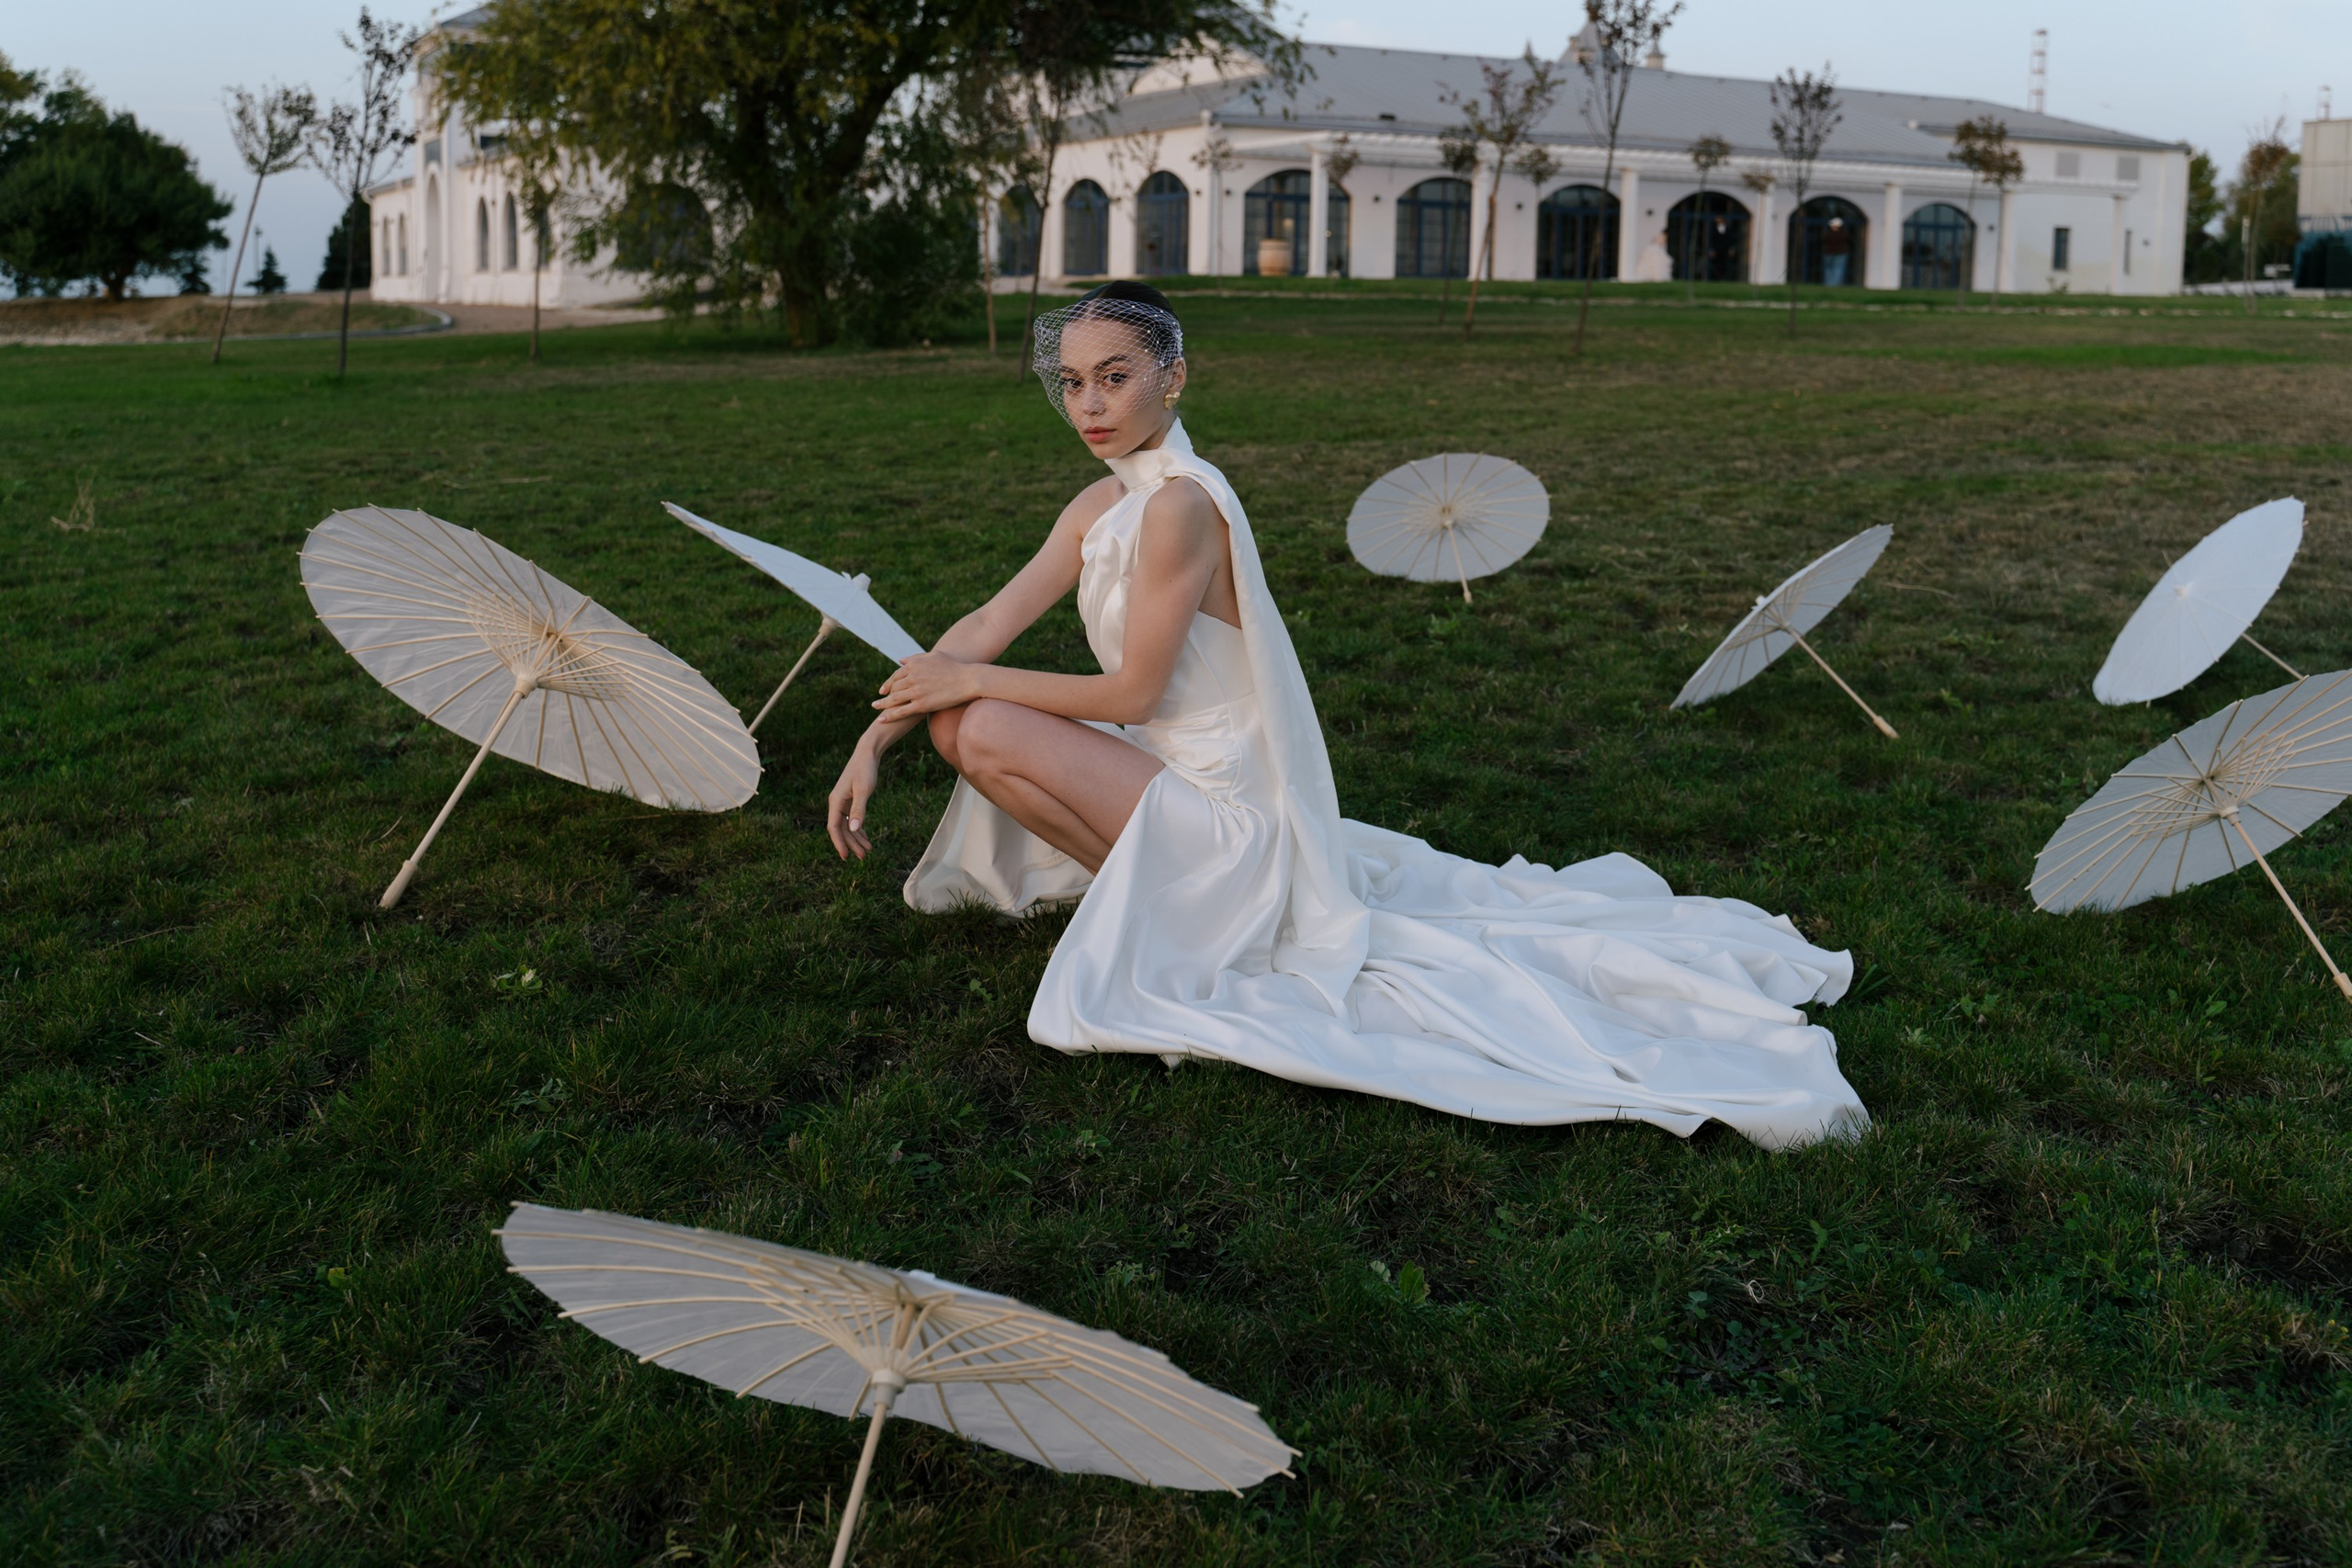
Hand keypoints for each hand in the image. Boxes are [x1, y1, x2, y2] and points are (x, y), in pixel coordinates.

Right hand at [827, 741, 880, 860]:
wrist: (867, 754)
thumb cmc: (865, 770)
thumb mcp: (864, 790)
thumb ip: (859, 809)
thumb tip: (855, 829)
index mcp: (836, 802)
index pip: (834, 828)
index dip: (839, 843)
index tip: (846, 857)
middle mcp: (836, 804)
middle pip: (842, 830)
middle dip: (851, 844)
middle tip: (863, 857)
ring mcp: (843, 803)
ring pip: (847, 827)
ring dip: (856, 839)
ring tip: (867, 851)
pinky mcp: (850, 801)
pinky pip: (852, 820)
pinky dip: (859, 830)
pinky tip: (865, 838)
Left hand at [874, 652, 981, 722]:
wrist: (968, 680)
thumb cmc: (954, 667)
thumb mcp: (933, 656)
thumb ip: (915, 658)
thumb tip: (900, 661)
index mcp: (914, 665)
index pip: (896, 675)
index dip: (888, 683)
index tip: (883, 690)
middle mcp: (912, 677)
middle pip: (894, 687)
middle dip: (885, 695)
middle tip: (878, 702)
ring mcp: (916, 691)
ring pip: (894, 700)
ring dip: (883, 705)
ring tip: (876, 709)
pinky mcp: (922, 704)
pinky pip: (902, 711)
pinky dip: (890, 716)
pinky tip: (882, 719)